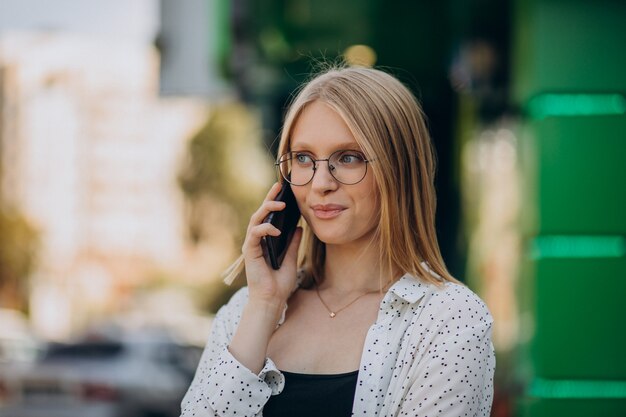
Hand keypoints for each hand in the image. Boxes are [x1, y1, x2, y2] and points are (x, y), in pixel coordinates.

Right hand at [242, 182, 302, 311]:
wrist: (272, 300)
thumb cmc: (279, 283)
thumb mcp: (291, 258)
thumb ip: (293, 243)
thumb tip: (299, 228)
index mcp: (265, 241)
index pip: (268, 217)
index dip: (274, 202)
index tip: (282, 190)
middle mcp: (256, 240)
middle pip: (260, 213)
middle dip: (269, 199)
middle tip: (279, 187)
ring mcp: (252, 245)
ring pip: (255, 220)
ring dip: (267, 209)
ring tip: (280, 204)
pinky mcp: (250, 252)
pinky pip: (255, 234)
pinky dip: (265, 229)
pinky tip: (277, 230)